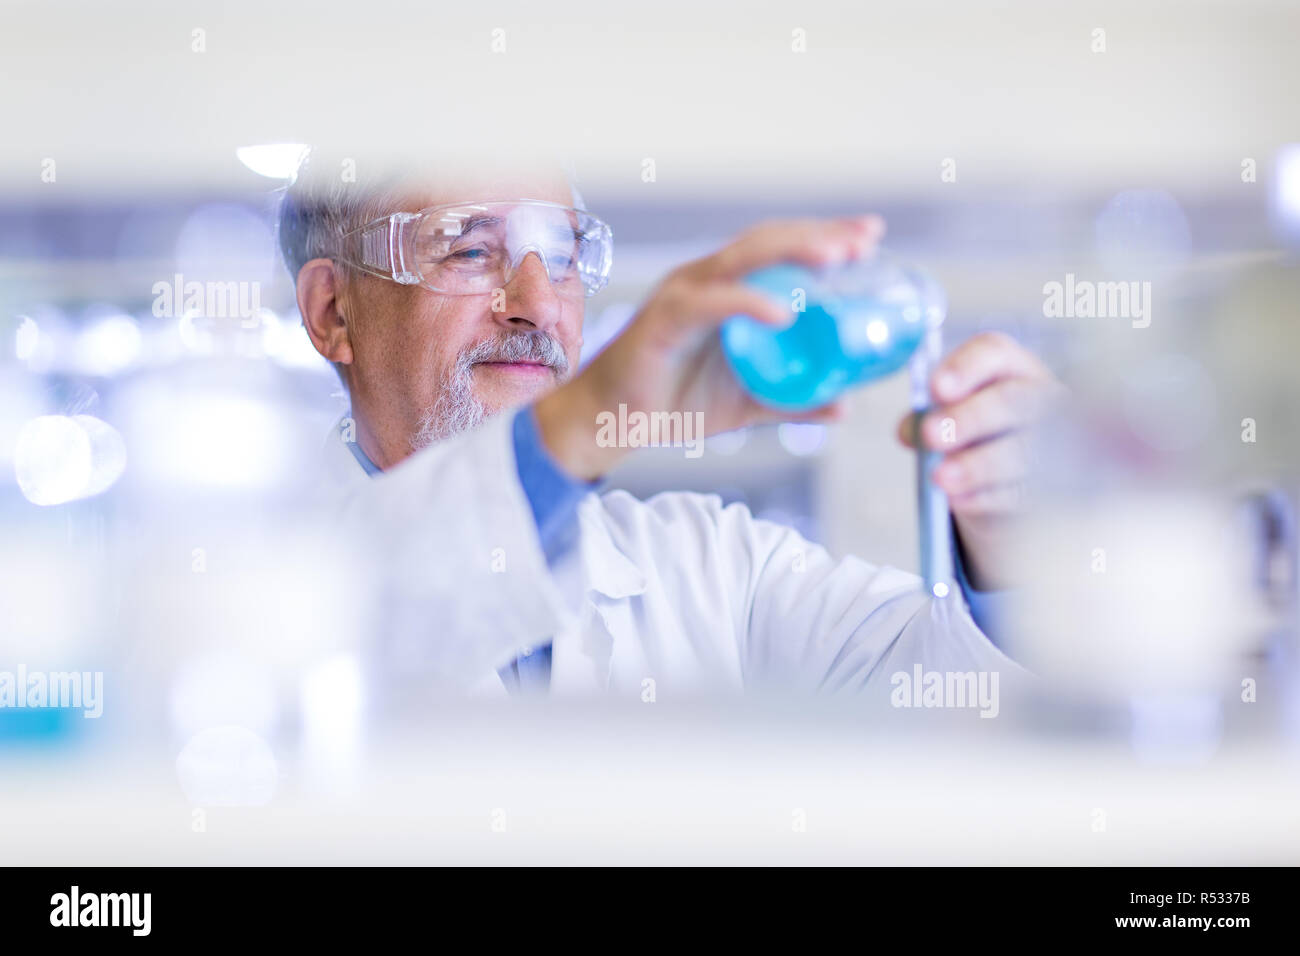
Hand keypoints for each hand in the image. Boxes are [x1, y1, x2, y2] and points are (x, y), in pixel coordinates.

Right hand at [535, 215, 885, 478]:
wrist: (611, 422)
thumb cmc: (671, 401)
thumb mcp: (746, 403)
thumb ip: (792, 400)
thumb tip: (843, 406)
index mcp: (725, 288)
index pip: (781, 250)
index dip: (825, 237)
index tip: (871, 237)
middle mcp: (705, 279)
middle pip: (769, 242)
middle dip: (820, 236)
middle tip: (865, 240)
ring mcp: (683, 294)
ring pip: (742, 259)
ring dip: (791, 253)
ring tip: (835, 258)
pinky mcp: (664, 320)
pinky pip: (711, 303)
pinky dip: (748, 303)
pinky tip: (784, 312)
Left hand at [895, 331, 1064, 589]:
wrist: (1007, 475)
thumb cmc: (973, 431)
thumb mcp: (948, 416)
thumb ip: (928, 416)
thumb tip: (910, 430)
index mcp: (1009, 367)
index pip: (993, 354)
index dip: (964, 368)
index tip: (936, 388)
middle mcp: (1039, 396)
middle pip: (1009, 401)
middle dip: (968, 418)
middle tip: (931, 435)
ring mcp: (1055, 441)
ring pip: (1019, 451)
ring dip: (976, 465)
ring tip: (940, 477)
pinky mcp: (1051, 485)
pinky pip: (1022, 491)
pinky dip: (986, 496)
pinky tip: (958, 499)